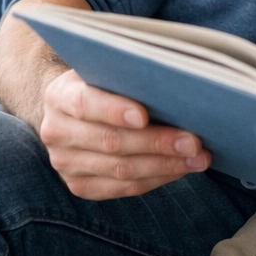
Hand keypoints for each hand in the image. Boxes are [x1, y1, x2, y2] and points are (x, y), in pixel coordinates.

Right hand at [39, 69, 210, 199]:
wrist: (74, 108)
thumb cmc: (106, 80)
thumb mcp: (109, 68)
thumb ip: (130, 72)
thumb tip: (176, 80)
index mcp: (60, 95)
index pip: (85, 103)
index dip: (115, 111)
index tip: (145, 115)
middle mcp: (56, 131)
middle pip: (111, 142)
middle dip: (157, 143)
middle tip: (194, 142)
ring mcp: (65, 163)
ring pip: (120, 170)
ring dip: (165, 166)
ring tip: (198, 159)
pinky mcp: (80, 186)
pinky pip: (123, 188)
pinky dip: (157, 179)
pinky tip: (181, 169)